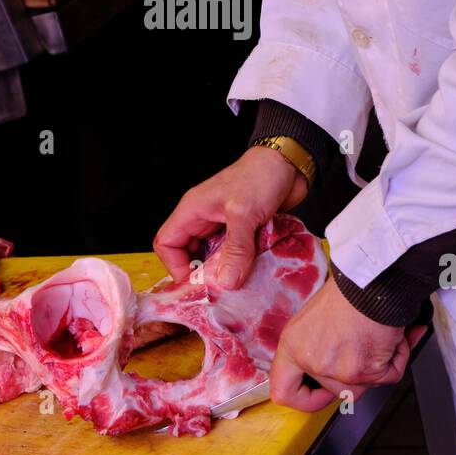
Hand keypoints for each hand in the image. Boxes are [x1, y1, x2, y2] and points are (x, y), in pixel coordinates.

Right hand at [153, 145, 307, 287]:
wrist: (289, 163)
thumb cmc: (260, 177)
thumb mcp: (244, 214)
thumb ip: (235, 249)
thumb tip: (226, 283)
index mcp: (192, 210)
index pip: (166, 243)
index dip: (175, 266)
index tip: (195, 284)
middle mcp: (204, 218)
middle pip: (188, 253)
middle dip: (200, 273)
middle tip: (217, 291)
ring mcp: (223, 225)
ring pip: (212, 256)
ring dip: (223, 270)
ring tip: (236, 285)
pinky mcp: (243, 230)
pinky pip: (233, 253)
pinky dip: (240, 264)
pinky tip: (251, 274)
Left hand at [270, 273, 429, 410]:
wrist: (373, 278)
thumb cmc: (349, 289)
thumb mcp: (316, 318)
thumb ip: (317, 347)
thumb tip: (328, 369)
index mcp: (293, 347)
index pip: (284, 393)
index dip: (305, 397)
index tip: (318, 392)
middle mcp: (313, 361)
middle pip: (336, 392)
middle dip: (356, 375)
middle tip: (363, 350)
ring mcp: (339, 370)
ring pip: (364, 385)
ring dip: (379, 363)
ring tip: (379, 334)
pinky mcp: (366, 371)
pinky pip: (389, 375)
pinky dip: (398, 356)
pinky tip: (394, 335)